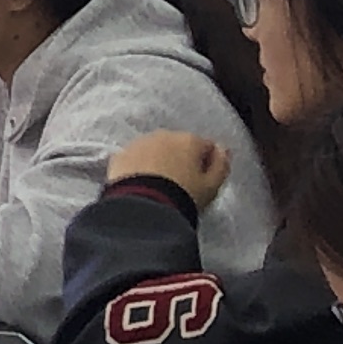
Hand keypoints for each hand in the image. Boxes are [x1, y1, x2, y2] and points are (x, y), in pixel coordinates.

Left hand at [106, 129, 229, 204]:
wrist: (144, 207)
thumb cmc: (183, 196)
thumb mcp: (212, 186)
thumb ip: (221, 165)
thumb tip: (223, 149)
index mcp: (189, 140)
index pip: (205, 147)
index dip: (207, 164)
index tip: (203, 182)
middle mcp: (163, 135)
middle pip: (178, 146)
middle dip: (180, 160)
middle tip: (180, 186)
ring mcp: (138, 144)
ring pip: (154, 151)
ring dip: (157, 162)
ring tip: (159, 188)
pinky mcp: (119, 157)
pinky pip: (133, 161)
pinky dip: (137, 169)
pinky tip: (140, 187)